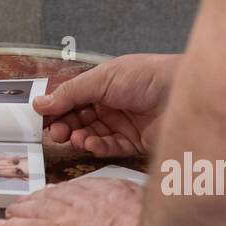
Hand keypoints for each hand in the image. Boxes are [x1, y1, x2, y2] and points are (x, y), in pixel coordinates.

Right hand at [35, 53, 180, 156]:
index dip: (58, 107)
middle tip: (55, 132)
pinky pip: (110, 148)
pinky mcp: (136, 144)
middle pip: (80, 118)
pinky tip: (90, 144)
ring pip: (92, 134)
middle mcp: (113, 103)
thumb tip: (40, 102)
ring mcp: (124, 124)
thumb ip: (71, 93)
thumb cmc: (147, 77)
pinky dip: (97, 147)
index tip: (41, 117)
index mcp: (105, 83)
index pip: (74, 98)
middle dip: (65, 125)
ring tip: (75, 138)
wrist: (185, 95)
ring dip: (80, 137)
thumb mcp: (103, 78)